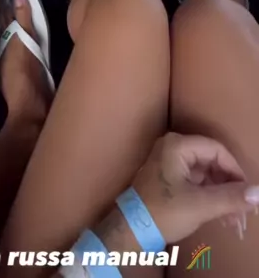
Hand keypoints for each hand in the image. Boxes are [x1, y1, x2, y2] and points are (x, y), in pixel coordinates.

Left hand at [133, 132, 258, 243]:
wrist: (132, 230)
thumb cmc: (163, 212)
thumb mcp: (200, 205)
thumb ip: (231, 197)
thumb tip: (258, 193)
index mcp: (178, 146)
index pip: (216, 150)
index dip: (235, 171)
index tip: (247, 193)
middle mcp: (173, 148)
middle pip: (212, 162)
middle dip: (229, 187)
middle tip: (243, 211)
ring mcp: (169, 162)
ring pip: (205, 174)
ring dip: (221, 196)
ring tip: (234, 220)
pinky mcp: (169, 178)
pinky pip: (196, 182)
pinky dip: (210, 197)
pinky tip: (222, 216)